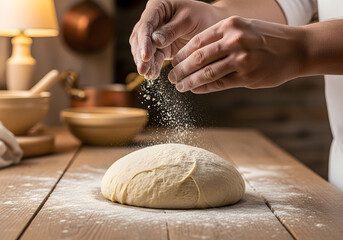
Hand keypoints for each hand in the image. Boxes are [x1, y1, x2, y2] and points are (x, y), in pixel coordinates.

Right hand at [129, 0, 223, 79]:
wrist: (213, 25)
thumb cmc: (203, 17)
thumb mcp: (189, 21)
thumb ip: (171, 30)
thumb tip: (154, 41)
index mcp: (158, 7)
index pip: (146, 25)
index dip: (144, 41)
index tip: (146, 56)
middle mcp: (153, 19)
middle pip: (140, 38)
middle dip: (141, 55)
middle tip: (143, 70)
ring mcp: (155, 34)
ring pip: (143, 49)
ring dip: (145, 63)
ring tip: (148, 75)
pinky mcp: (160, 47)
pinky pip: (153, 57)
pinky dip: (152, 66)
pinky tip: (152, 75)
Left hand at [169, 16, 305, 92]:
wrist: (297, 48)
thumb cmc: (268, 39)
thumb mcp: (244, 28)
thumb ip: (221, 38)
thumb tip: (195, 54)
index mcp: (230, 25)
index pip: (197, 41)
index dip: (182, 54)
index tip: (174, 62)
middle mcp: (234, 40)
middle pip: (198, 57)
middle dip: (181, 69)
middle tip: (172, 77)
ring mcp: (241, 59)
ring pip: (206, 73)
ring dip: (189, 81)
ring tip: (180, 86)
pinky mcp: (247, 77)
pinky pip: (218, 84)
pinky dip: (203, 88)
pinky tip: (195, 89)